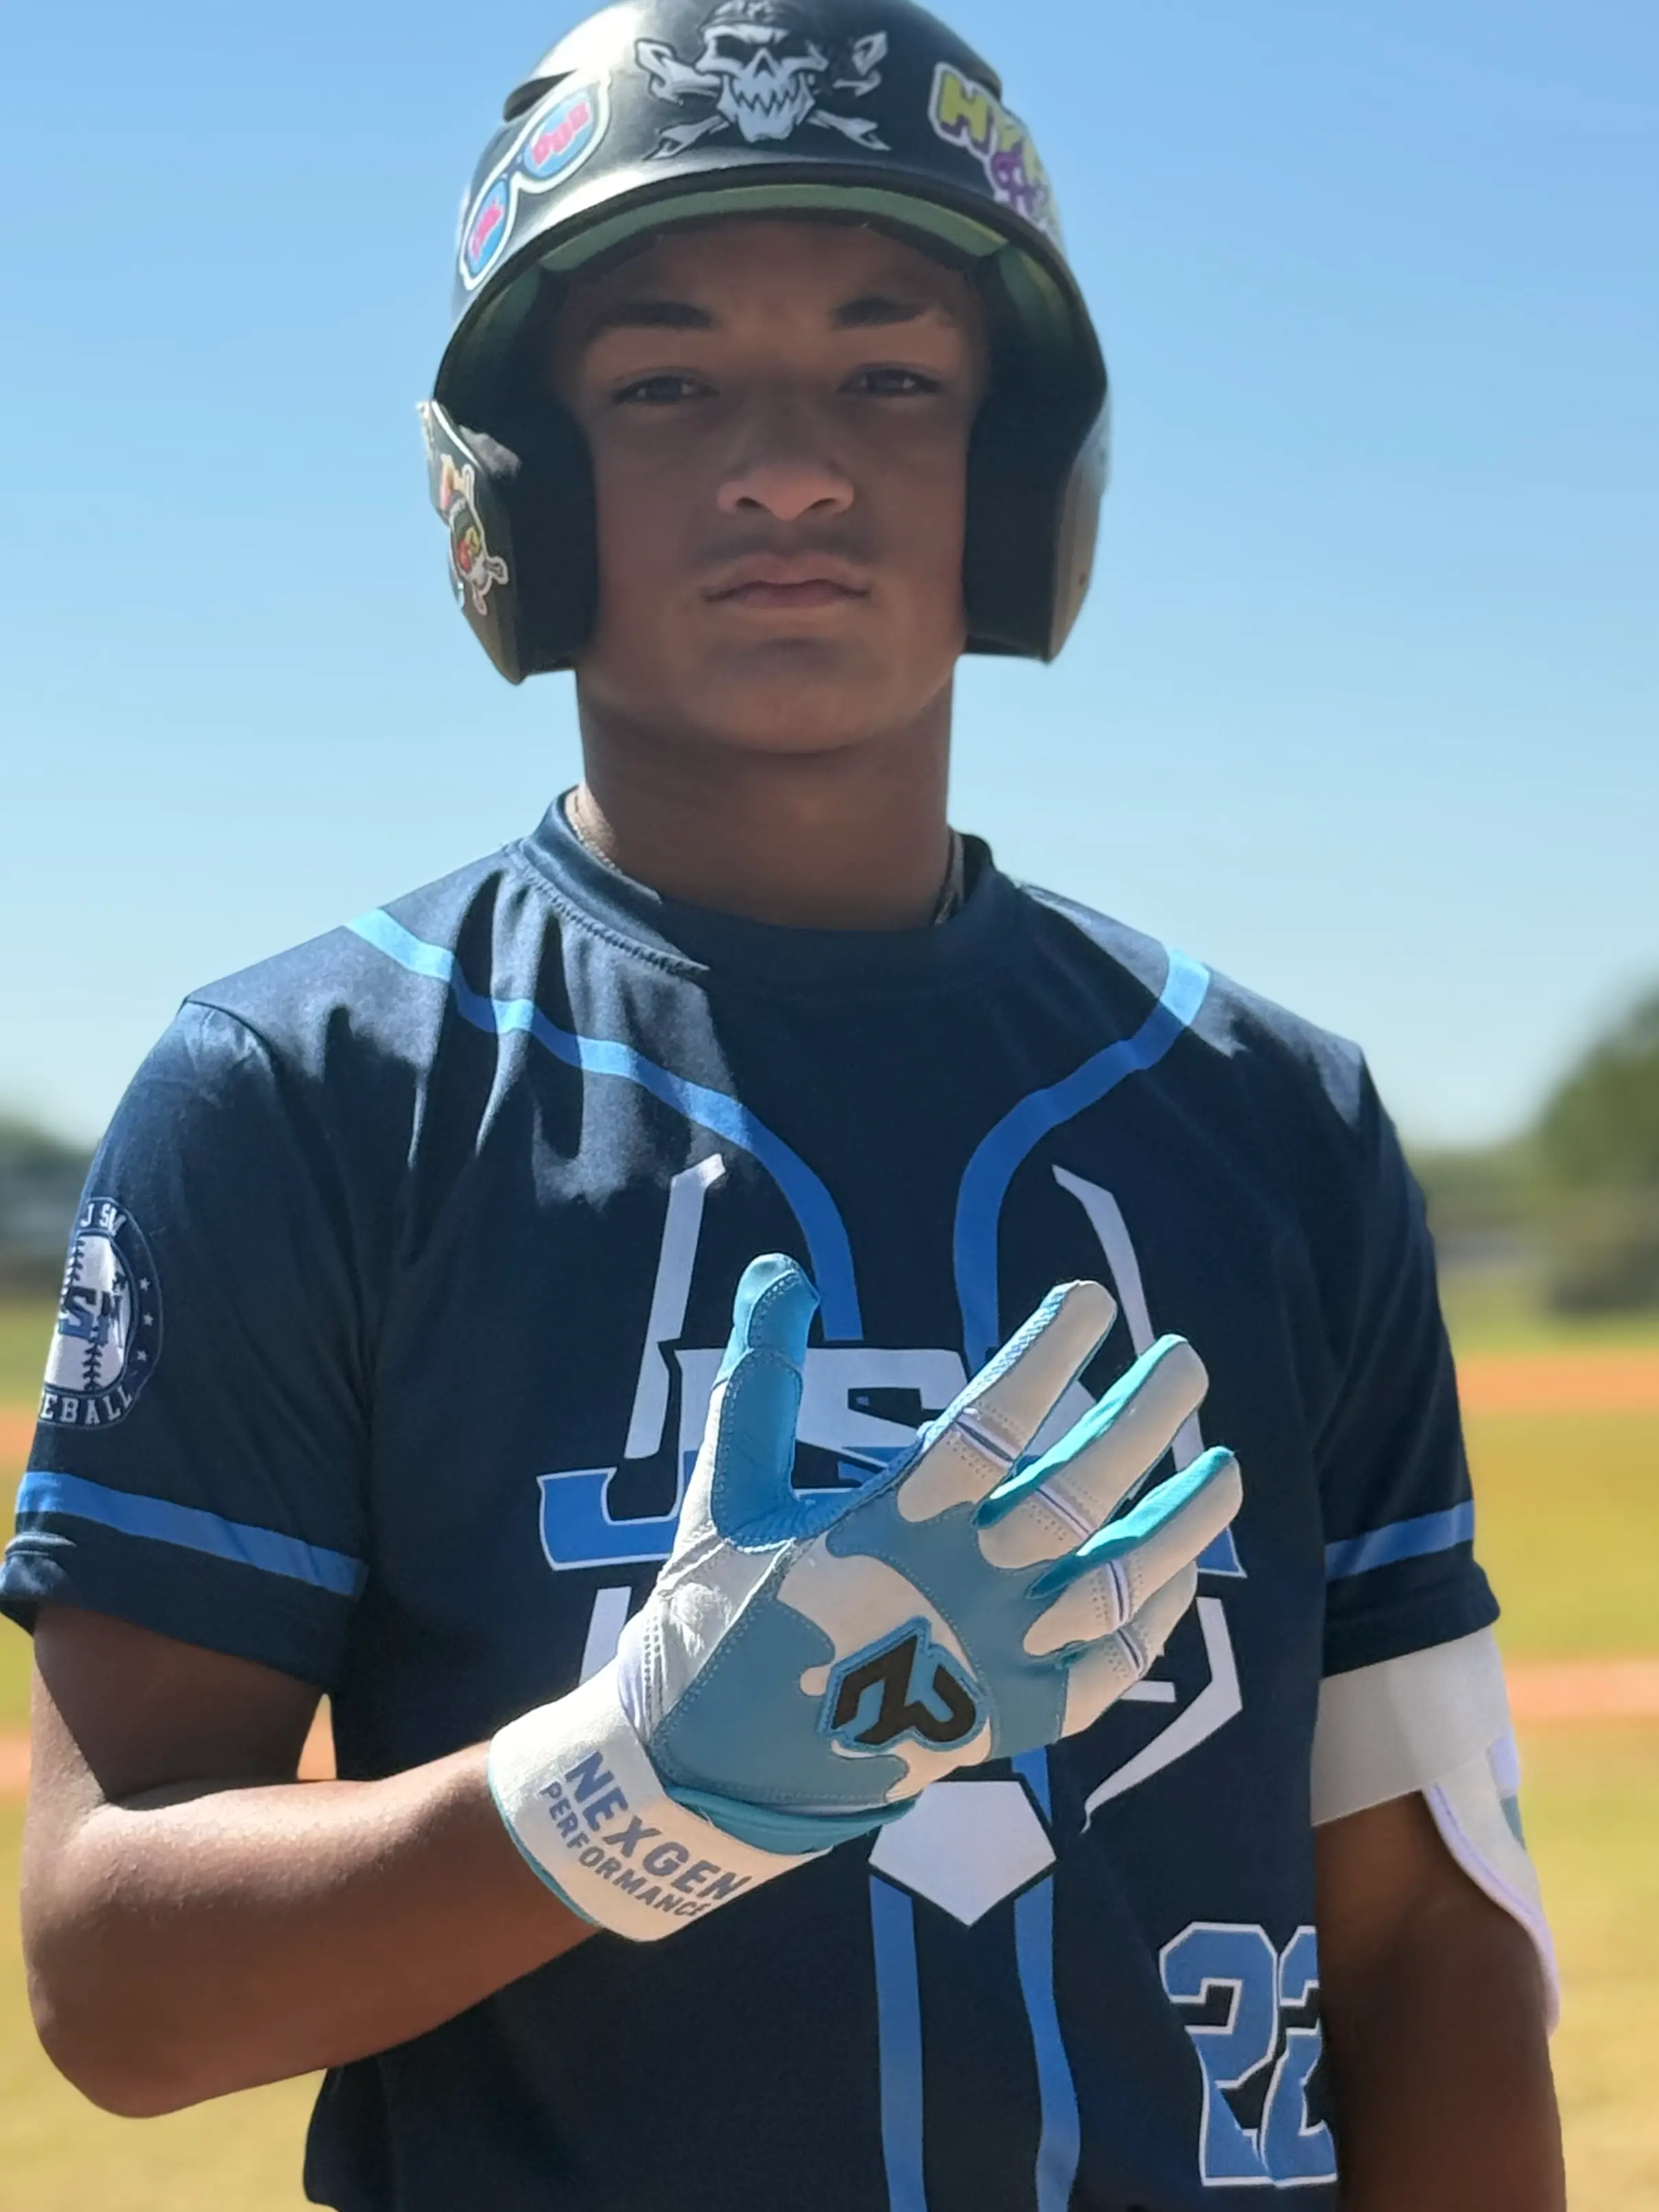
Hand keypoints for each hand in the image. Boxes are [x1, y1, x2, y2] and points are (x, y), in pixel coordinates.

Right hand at [489, 1255, 1239, 1939]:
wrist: (706, 1774)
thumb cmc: (718, 1616)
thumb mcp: (725, 1490)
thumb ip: (760, 1377)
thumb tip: (778, 1268)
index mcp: (894, 1525)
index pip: (994, 1418)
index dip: (1048, 1353)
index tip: (1091, 1301)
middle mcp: (961, 1589)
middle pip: (1082, 1491)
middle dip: (1145, 1419)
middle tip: (1187, 1362)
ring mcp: (995, 1663)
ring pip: (1120, 1583)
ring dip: (1182, 1522)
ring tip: (1225, 1468)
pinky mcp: (1009, 1725)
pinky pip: (1107, 1671)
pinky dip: (1152, 1621)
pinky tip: (1178, 1575)